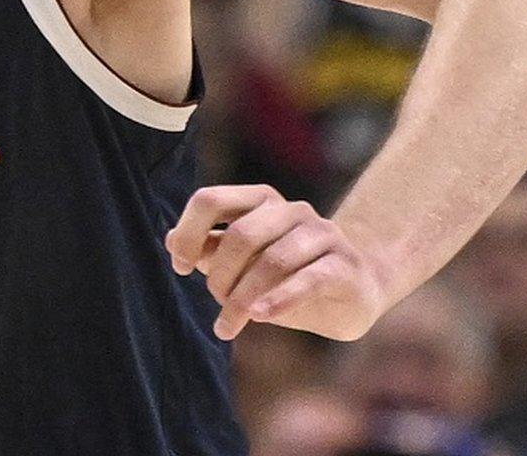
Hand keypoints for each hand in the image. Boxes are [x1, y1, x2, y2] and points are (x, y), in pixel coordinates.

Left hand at [164, 183, 388, 341]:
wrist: (356, 288)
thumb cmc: (291, 274)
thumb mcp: (247, 263)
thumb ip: (212, 249)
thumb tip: (171, 241)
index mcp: (261, 201)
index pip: (211, 200)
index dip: (189, 233)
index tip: (181, 267)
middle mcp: (291, 210)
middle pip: (241, 235)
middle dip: (220, 275)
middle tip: (217, 304)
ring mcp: (322, 234)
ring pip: (272, 260)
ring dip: (243, 298)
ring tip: (228, 325)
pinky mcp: (344, 266)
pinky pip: (307, 280)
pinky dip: (278, 300)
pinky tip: (259, 317)